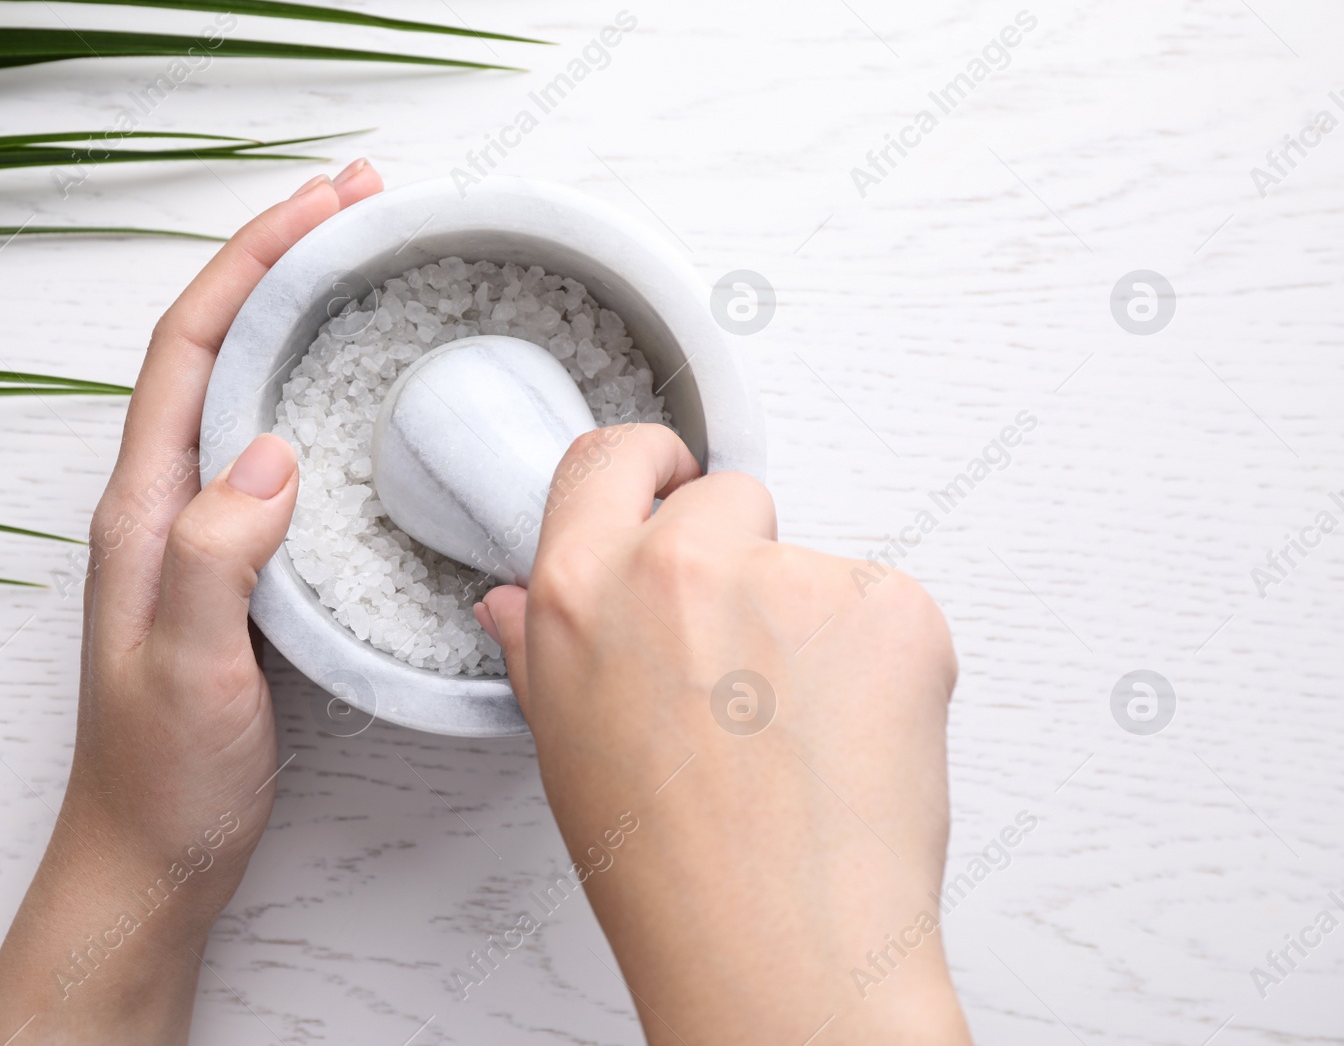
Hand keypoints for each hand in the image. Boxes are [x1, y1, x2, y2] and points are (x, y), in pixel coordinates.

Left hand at [0, 159, 383, 1045]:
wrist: (156, 852)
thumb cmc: (163, 772)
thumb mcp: (188, 663)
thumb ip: (216, 553)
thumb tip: (270, 452)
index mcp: (144, 506)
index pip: (194, 349)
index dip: (253, 264)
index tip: (324, 207)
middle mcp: (166, 500)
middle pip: (220, 344)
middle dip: (282, 260)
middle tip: (359, 205)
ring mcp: (201, 527)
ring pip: (250, 386)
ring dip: (300, 314)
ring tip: (365, 264)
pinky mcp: (240, 560)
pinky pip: (278, 446)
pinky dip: (318, 390)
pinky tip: (361, 393)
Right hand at [477, 425, 971, 1044]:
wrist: (780, 947)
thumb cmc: (669, 870)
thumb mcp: (566, 746)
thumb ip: (544, 647)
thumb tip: (516, 601)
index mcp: (583, 588)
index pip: (607, 458)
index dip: (644, 465)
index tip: (670, 473)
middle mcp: (679, 563)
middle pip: (724, 497)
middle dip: (737, 555)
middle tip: (745, 661)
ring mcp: (792, 575)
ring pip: (810, 560)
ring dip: (811, 621)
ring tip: (797, 730)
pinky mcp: (889, 603)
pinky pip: (883, 605)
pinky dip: (878, 659)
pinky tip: (850, 737)